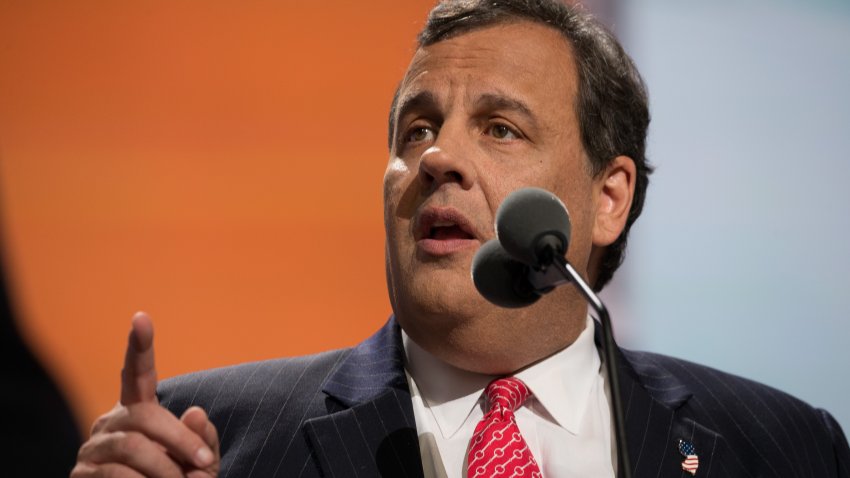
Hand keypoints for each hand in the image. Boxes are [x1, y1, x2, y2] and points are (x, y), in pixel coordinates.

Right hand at [72, 312, 219, 476]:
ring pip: (133, 447)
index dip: (139, 346)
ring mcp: (93, 448)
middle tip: (204, 462)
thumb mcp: (200, 463)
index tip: (141, 317)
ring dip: (165, 470)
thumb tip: (196, 412)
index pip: (138, 374)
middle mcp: (111, 422)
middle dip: (180, 441)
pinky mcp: (81, 475)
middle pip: (145, 416)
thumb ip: (202, 440)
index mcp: (139, 411)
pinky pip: (116, 475)